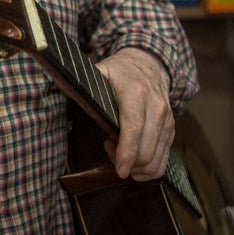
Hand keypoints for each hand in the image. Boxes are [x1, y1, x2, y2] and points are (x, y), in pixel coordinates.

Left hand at [96, 47, 174, 180]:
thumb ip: (83, 83)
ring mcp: (167, 121)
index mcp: (136, 92)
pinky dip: (146, 169)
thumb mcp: (100, 71)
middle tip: (108, 147)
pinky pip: (163, 162)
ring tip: (119, 150)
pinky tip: (132, 155)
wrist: (148, 64)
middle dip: (126, 162)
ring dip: (135, 167)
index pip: (134, 127)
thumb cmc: (119, 72)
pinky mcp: (171, 131)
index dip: (127, 152)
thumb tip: (62, 91)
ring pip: (155, 160)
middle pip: (146, 150)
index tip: (120, 170)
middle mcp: (156, 107)